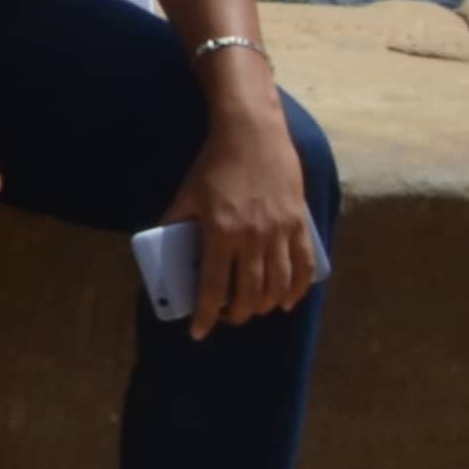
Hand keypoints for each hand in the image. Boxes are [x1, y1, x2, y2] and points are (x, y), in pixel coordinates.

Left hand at [161, 106, 321, 336]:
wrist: (252, 135)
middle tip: (229, 318)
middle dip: (237, 313)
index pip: (214, 287)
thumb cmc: (214, 164)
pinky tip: (287, 300)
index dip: (206, 315)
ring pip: (278, 284)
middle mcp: (253, 238)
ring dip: (265, 305)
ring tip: (254, 310)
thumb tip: (165, 248)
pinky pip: (303, 265)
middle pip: (249, 292)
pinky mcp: (300, 224)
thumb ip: (176, 223)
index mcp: (221, 232)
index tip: (199, 333)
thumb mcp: (187, 194)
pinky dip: (297, 289)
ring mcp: (280, 232)